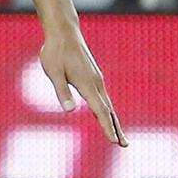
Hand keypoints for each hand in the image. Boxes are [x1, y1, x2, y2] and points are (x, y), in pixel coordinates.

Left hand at [39, 27, 127, 146]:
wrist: (64, 32)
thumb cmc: (55, 51)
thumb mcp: (53, 72)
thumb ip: (61, 90)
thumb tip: (70, 110)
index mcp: (88, 84)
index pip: (101, 111)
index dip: (108, 127)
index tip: (115, 141)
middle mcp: (96, 83)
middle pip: (109, 110)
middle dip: (115, 128)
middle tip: (123, 145)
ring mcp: (96, 79)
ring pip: (107, 104)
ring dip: (113, 120)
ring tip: (118, 135)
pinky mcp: (93, 76)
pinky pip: (102, 97)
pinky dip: (107, 109)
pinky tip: (104, 114)